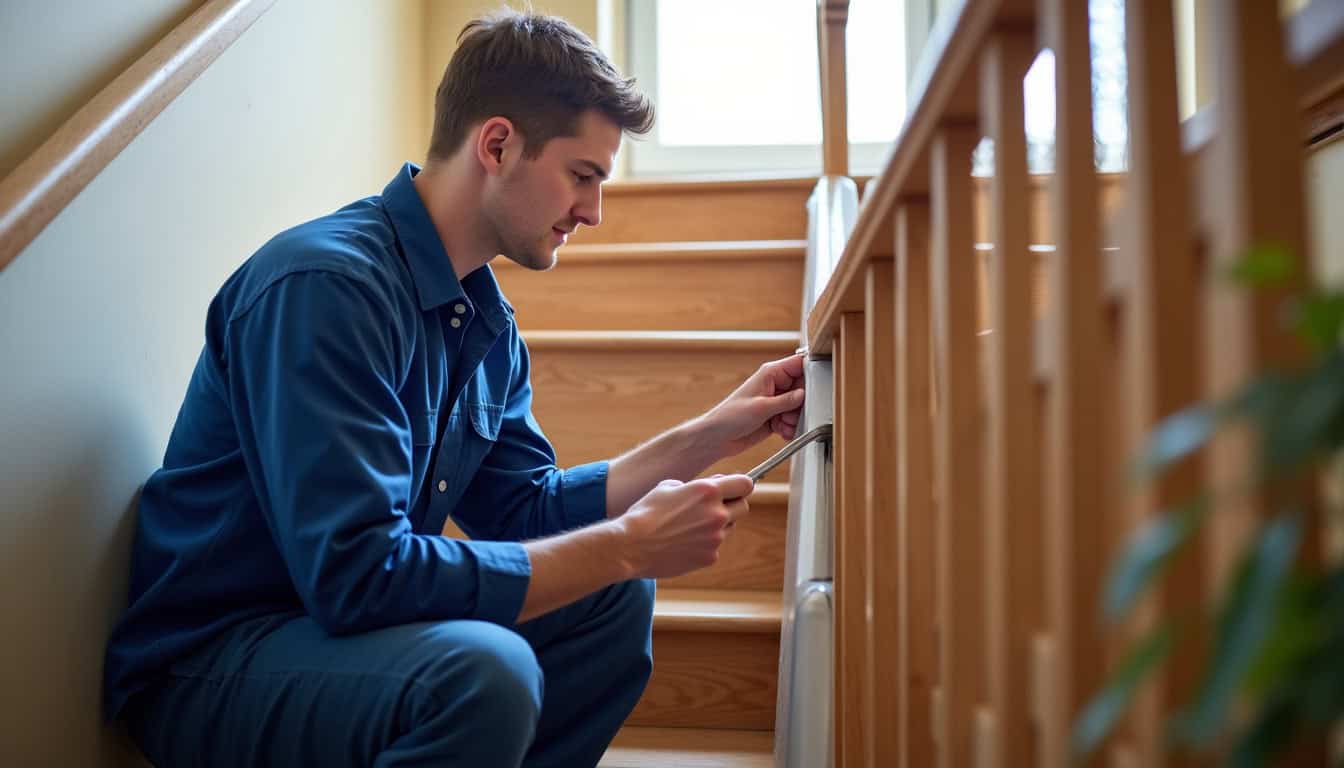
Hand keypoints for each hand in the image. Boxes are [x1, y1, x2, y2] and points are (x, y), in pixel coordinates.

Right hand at [615, 475, 752, 578]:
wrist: (631, 545)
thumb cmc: (646, 512)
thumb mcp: (668, 486)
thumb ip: (696, 486)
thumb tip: (715, 486)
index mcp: (708, 491)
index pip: (746, 484)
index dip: (740, 485)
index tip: (733, 489)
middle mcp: (717, 514)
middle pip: (743, 507)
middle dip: (732, 505)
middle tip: (714, 507)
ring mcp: (715, 538)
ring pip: (729, 528)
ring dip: (718, 525)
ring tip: (690, 526)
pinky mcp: (709, 557)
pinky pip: (714, 547)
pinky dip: (704, 544)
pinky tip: (683, 542)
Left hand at [699, 353, 804, 459]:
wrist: (718, 438)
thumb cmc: (730, 416)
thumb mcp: (762, 407)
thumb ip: (786, 401)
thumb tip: (804, 395)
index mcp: (771, 373)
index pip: (799, 364)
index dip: (810, 372)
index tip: (815, 388)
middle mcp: (775, 385)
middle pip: (803, 389)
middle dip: (801, 405)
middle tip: (791, 414)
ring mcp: (776, 402)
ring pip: (800, 407)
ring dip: (795, 419)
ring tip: (782, 425)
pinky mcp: (776, 417)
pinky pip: (793, 421)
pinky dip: (790, 428)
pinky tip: (781, 432)